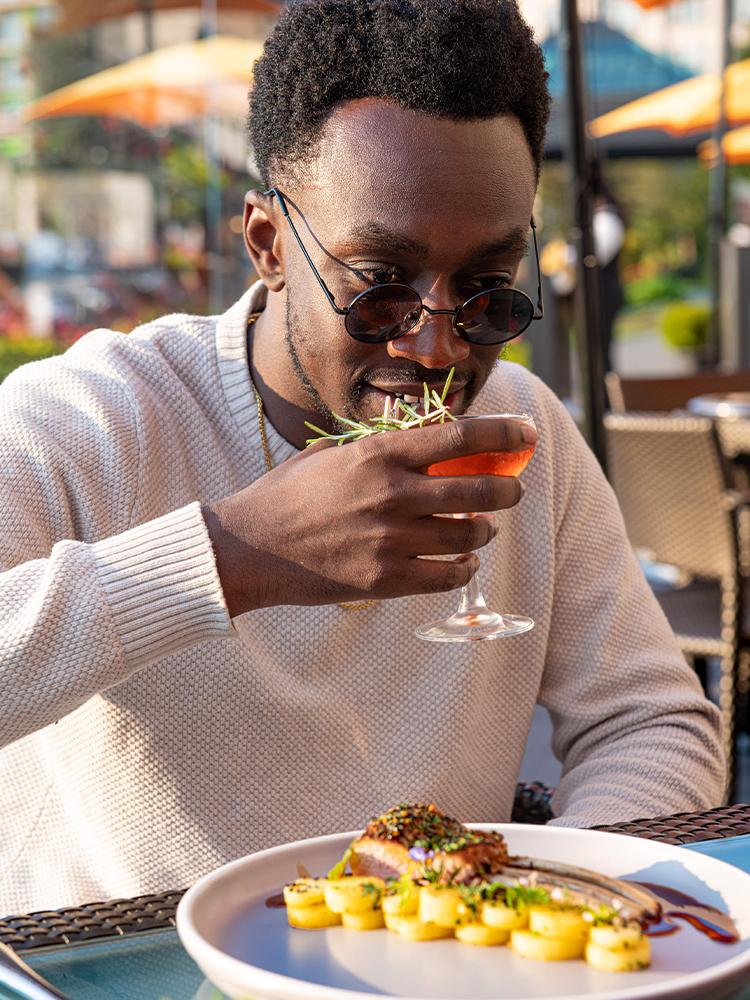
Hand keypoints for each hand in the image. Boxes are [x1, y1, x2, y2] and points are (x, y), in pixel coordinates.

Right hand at [202, 415, 535, 615]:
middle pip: (477, 489)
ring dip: (484, 531)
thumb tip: (426, 442)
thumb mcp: (332, 454)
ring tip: (482, 529)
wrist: (249, 548)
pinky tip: (463, 563)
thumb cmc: (287, 495)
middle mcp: (391, 494)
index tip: (526, 433)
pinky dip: (464, 569)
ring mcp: (390, 540)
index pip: (458, 437)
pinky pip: (446, 576)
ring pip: (468, 536)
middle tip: (512, 491)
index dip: (502, 434)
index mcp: (378, 455)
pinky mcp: (385, 580)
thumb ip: (380, 449)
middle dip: (507, 490)